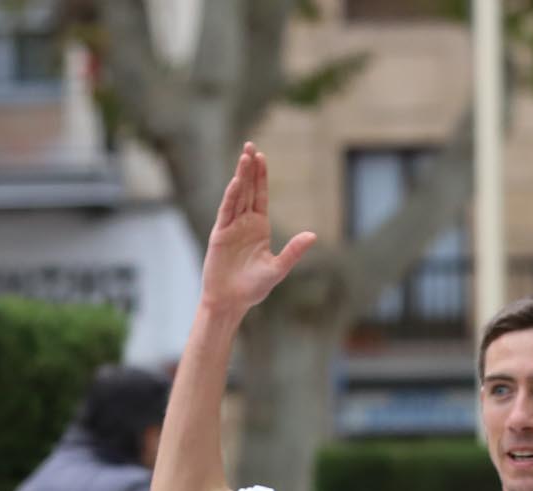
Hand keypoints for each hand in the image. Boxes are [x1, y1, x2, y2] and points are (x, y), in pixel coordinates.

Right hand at [200, 144, 316, 315]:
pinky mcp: (219, 235)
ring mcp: (231, 227)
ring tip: (244, 157)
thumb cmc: (253, 288)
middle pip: (247, 190)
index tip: (261, 157)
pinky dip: (230, 197)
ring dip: (240, 177)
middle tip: (250, 146)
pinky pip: (226, 212)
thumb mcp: (278, 269)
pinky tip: (235, 182)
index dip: (260, 176)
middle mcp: (244, 223)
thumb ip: (294, 251)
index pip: (260, 196)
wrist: (231, 301)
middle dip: (249, 169)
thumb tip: (312, 235)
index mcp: (259, 227)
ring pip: (236, 196)